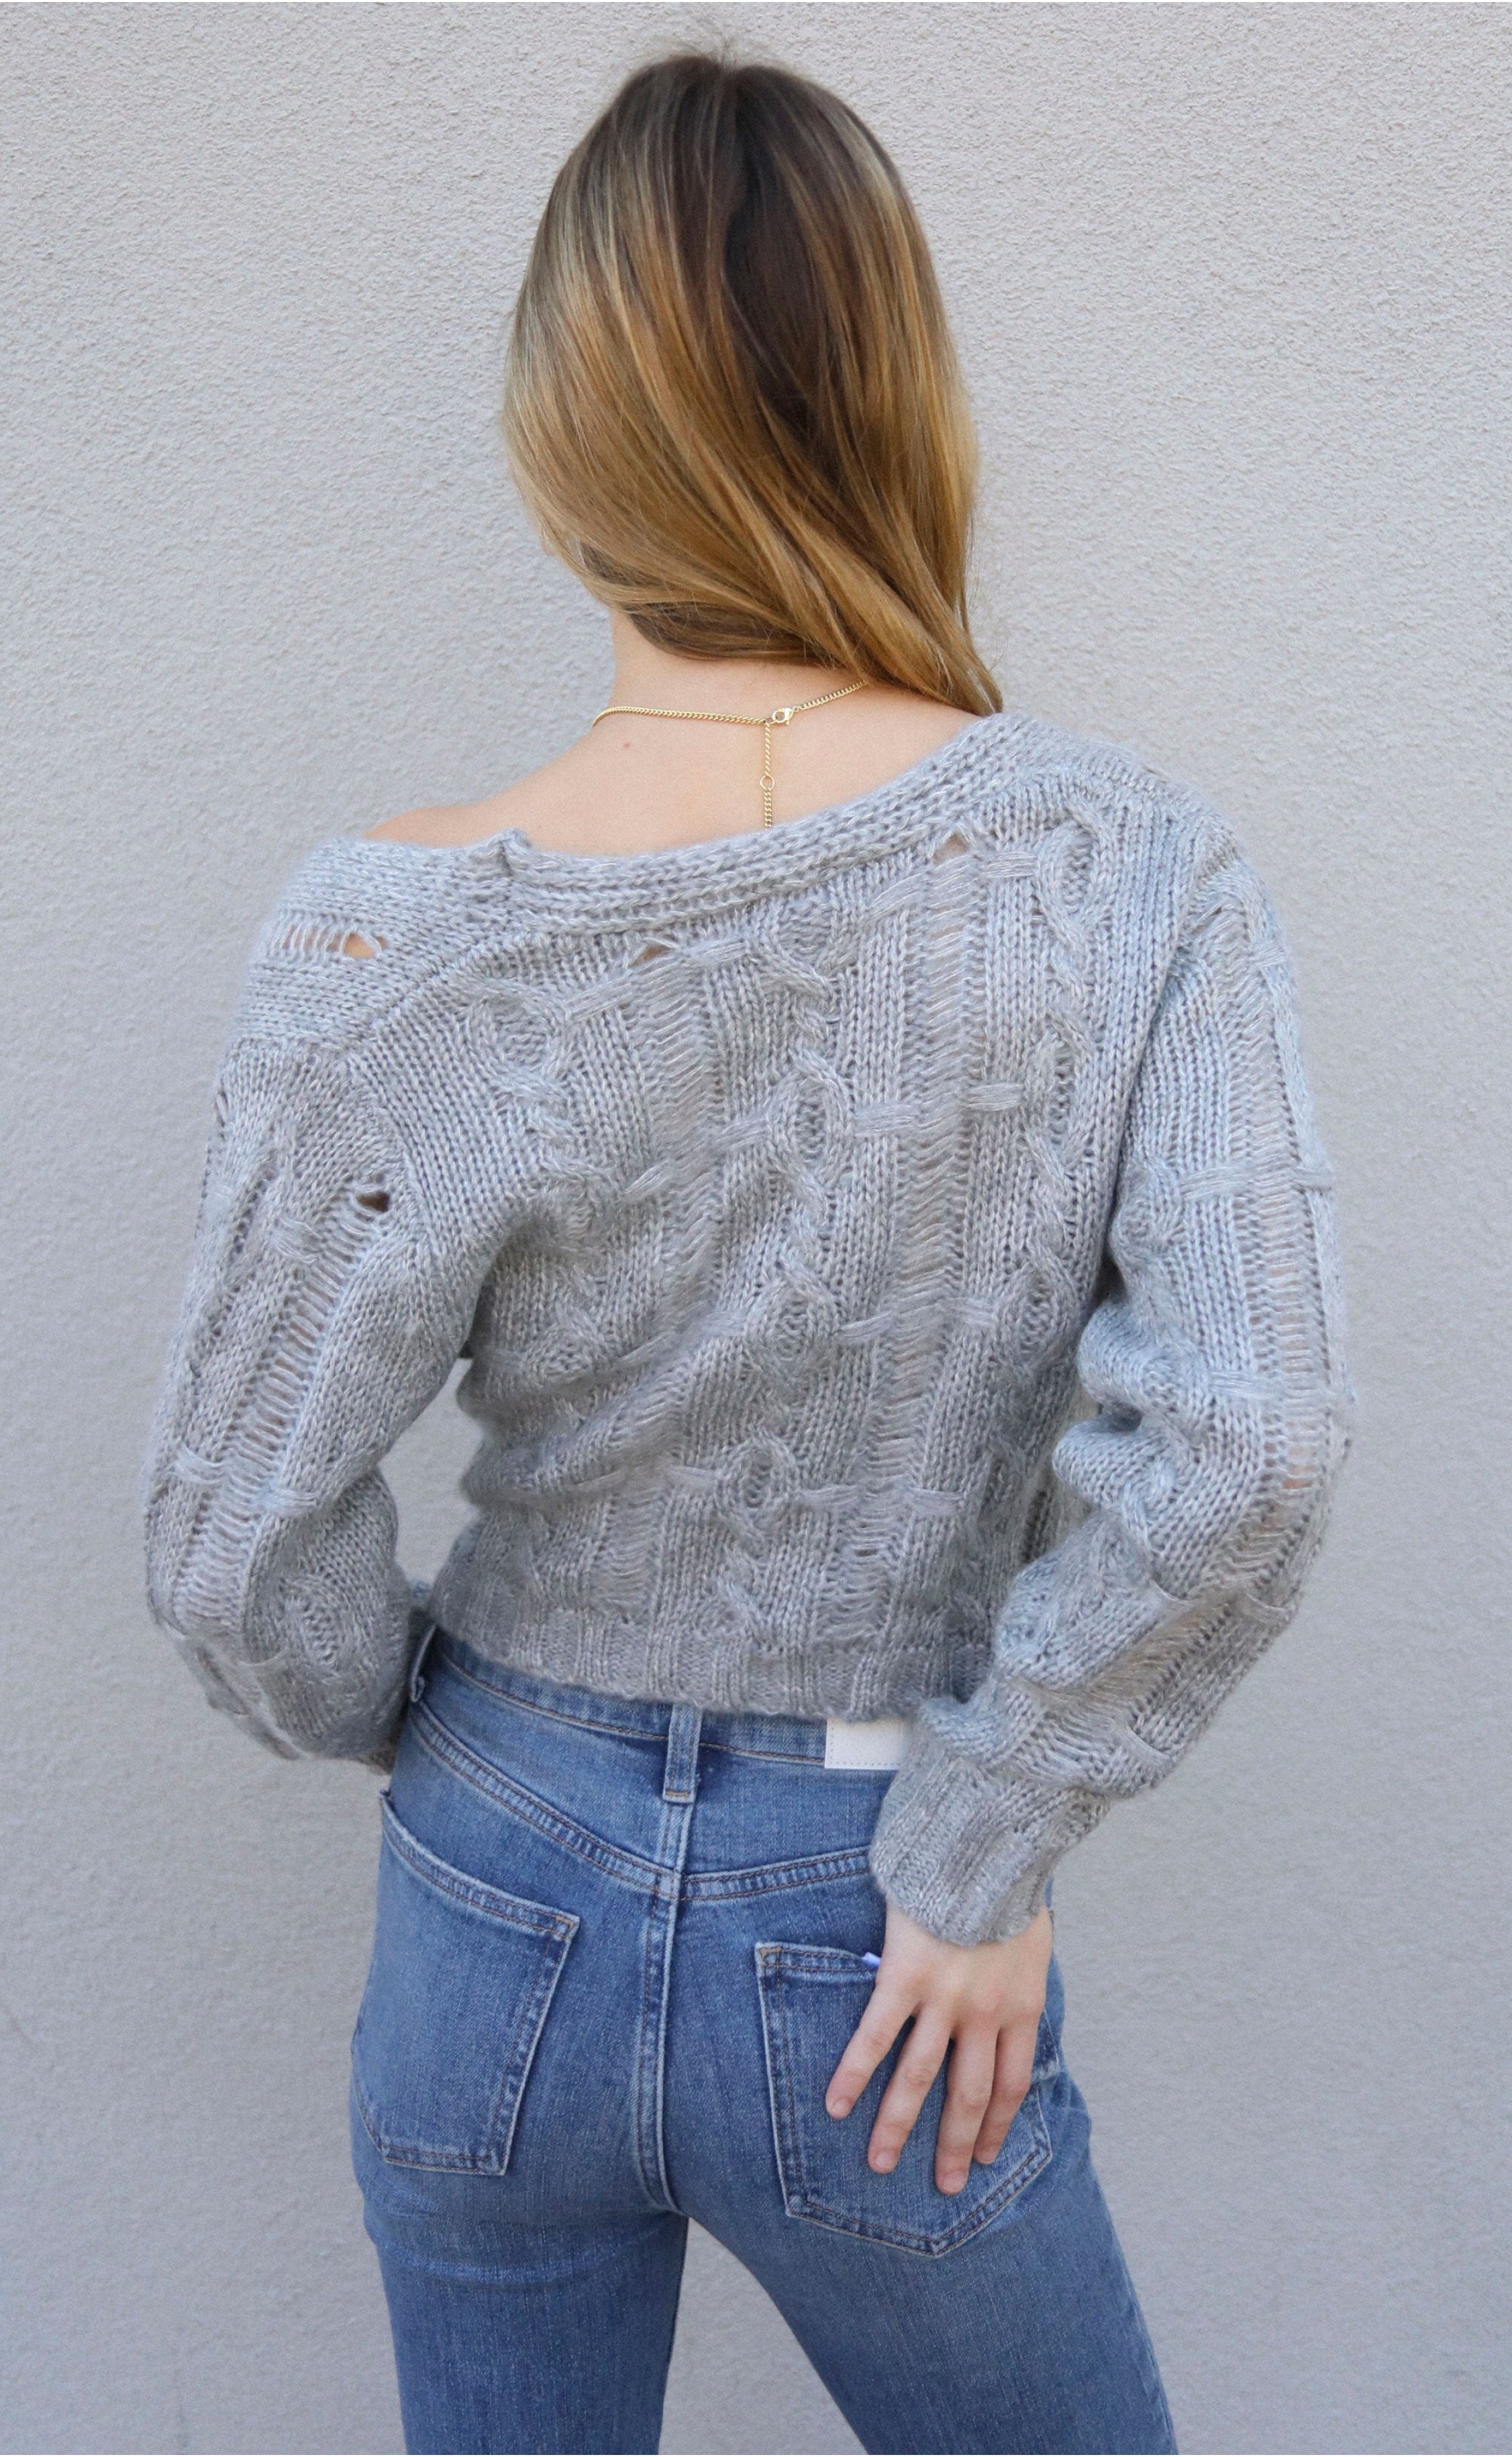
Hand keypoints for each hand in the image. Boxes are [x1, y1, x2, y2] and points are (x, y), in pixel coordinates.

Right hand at [824, 1898, 1053, 2196]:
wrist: (987, 1844)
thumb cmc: (1009, 1882)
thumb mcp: (1032, 1938)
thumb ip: (1018, 1975)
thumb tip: (1010, 1992)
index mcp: (1022, 2006)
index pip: (1012, 2084)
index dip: (997, 2126)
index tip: (983, 2157)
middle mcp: (985, 2014)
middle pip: (971, 2095)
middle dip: (953, 2144)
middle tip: (941, 2185)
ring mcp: (945, 1999)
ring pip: (920, 2078)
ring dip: (897, 2125)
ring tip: (878, 2163)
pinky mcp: (905, 1977)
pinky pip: (876, 2035)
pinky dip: (855, 2073)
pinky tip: (836, 2104)